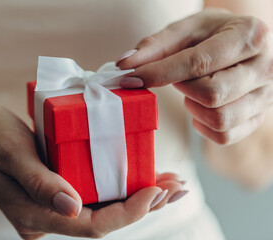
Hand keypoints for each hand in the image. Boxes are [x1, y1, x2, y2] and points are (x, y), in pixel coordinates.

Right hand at [0, 106, 185, 238]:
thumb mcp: (10, 153)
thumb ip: (39, 183)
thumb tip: (73, 208)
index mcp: (34, 214)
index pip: (91, 225)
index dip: (128, 212)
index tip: (156, 191)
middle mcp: (48, 216)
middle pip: (105, 220)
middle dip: (144, 205)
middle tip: (176, 187)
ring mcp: (53, 205)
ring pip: (104, 207)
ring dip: (139, 196)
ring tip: (171, 183)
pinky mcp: (58, 190)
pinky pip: (95, 193)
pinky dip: (122, 186)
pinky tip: (144, 176)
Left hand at [117, 8, 272, 144]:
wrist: (245, 44)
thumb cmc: (214, 35)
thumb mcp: (187, 30)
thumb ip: (155, 46)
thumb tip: (125, 65)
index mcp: (250, 36)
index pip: (198, 62)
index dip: (159, 73)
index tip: (131, 78)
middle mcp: (266, 67)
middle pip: (211, 94)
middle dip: (184, 88)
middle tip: (180, 78)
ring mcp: (266, 97)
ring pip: (219, 118)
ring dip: (194, 107)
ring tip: (193, 90)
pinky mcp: (258, 118)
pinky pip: (224, 135)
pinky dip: (203, 125)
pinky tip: (201, 107)